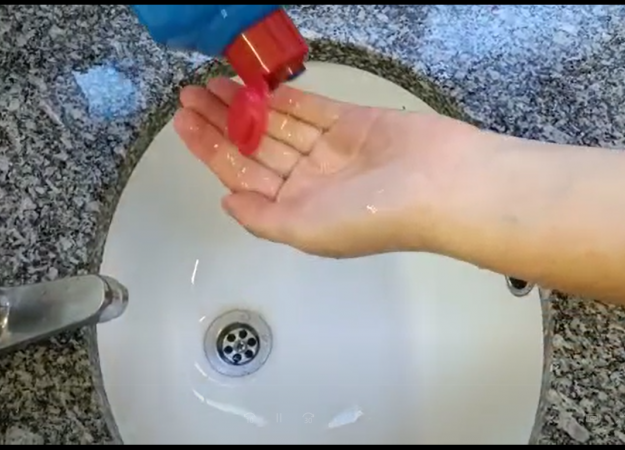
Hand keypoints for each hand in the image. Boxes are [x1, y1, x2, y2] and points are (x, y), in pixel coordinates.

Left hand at [173, 77, 483, 257]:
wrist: (440, 186)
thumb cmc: (372, 216)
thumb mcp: (305, 231)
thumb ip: (262, 218)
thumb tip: (227, 201)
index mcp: (297, 210)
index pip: (242, 175)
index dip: (211, 150)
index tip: (184, 125)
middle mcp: (310, 180)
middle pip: (254, 146)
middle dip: (220, 123)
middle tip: (189, 97)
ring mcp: (331, 150)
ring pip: (277, 124)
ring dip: (245, 105)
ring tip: (211, 86)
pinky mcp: (352, 123)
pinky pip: (310, 108)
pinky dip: (283, 97)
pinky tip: (254, 86)